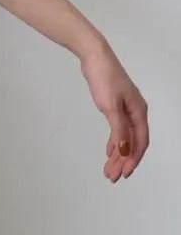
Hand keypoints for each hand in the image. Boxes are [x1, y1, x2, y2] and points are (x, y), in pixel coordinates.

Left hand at [80, 38, 149, 181]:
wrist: (94, 57)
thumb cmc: (104, 79)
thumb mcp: (110, 108)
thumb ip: (118, 131)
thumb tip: (125, 151)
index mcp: (139, 112)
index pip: (140, 142)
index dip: (133, 159)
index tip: (123, 174)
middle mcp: (136, 112)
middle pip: (133, 142)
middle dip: (123, 161)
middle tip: (111, 177)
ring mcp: (126, 109)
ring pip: (125, 137)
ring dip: (117, 154)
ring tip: (108, 169)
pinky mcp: (116, 106)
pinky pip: (119, 130)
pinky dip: (114, 142)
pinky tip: (108, 151)